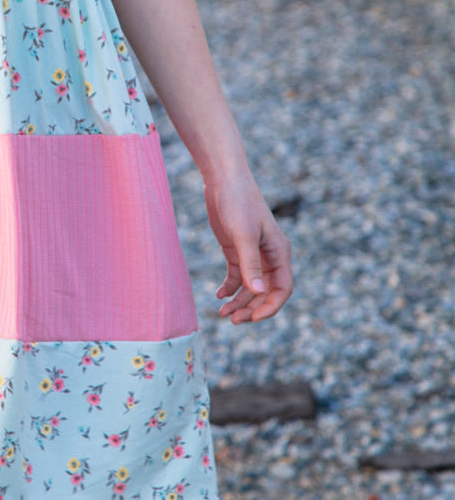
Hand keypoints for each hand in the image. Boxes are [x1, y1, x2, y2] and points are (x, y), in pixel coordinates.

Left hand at [203, 174, 292, 323]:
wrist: (223, 179)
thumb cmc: (238, 202)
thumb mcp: (243, 235)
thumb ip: (250, 264)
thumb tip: (257, 293)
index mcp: (279, 253)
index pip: (282, 289)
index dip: (270, 307)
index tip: (252, 319)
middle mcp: (269, 256)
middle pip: (265, 292)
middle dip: (251, 308)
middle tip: (232, 320)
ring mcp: (252, 254)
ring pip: (250, 287)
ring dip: (239, 301)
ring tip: (222, 312)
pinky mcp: (236, 249)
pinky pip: (237, 276)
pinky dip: (229, 288)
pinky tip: (218, 295)